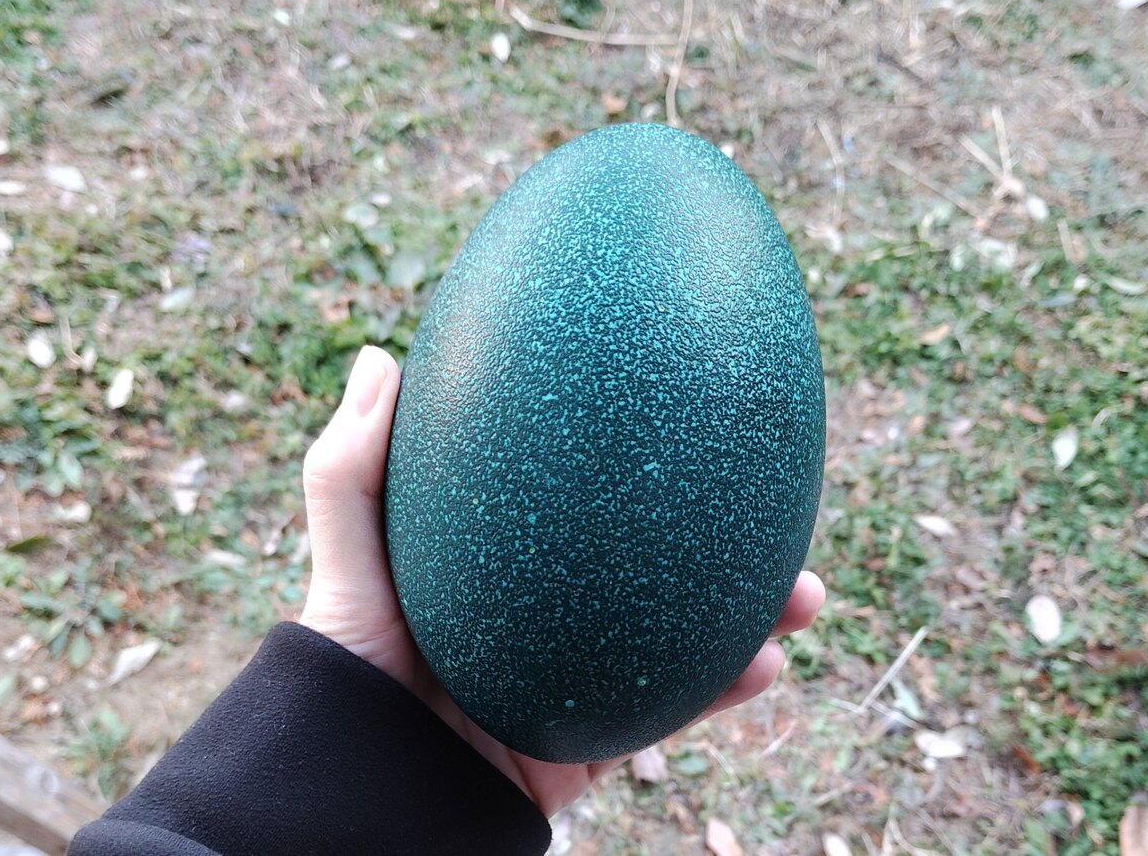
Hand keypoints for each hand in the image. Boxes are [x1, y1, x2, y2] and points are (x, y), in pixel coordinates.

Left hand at [299, 345, 826, 815]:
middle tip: (770, 495)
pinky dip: (724, 688)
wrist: (367, 791)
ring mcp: (582, 676)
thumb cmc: (345, 672)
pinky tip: (766, 660)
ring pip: (686, 636)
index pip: (585, 503)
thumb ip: (354, 469)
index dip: (641, 466)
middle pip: (655, 565)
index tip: (687, 418)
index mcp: (511, 565)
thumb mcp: (349, 558)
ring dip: (752, 613)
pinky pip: (674, 712)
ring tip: (803, 590)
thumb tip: (384, 355)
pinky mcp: (597, 741)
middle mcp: (557, 614)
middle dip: (721, 536)